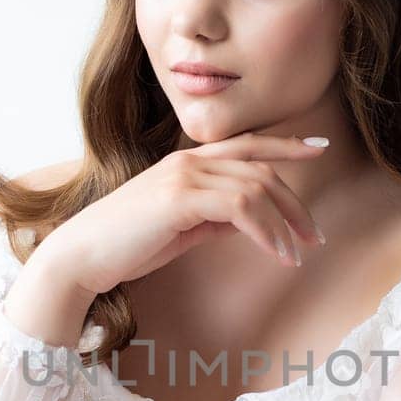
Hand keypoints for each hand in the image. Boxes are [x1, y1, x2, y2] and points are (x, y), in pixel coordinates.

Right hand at [34, 132, 329, 295]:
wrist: (82, 257)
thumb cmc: (126, 247)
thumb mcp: (181, 229)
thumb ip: (214, 218)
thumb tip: (249, 221)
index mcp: (187, 163)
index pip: (247, 144)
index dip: (285, 144)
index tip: (319, 148)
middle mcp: (188, 161)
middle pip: (260, 168)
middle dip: (294, 203)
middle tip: (314, 236)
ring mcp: (184, 176)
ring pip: (255, 189)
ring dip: (283, 226)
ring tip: (295, 256)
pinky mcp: (180, 198)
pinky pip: (241, 208)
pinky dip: (266, 232)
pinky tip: (276, 254)